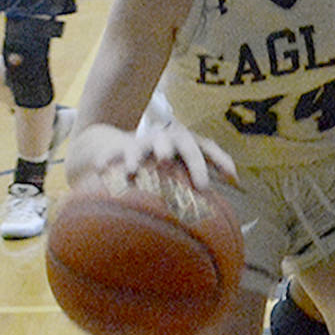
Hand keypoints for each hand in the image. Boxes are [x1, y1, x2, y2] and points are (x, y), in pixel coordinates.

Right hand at [71, 118, 237, 193]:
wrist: (129, 144)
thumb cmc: (169, 162)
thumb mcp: (185, 166)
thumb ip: (204, 181)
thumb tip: (233, 195)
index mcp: (188, 143)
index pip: (208, 148)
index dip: (221, 160)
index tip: (232, 179)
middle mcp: (168, 139)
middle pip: (184, 144)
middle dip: (193, 161)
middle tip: (200, 183)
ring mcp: (144, 141)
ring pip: (142, 145)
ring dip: (138, 157)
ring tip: (132, 171)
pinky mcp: (122, 147)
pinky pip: (113, 153)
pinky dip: (107, 159)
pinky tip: (101, 169)